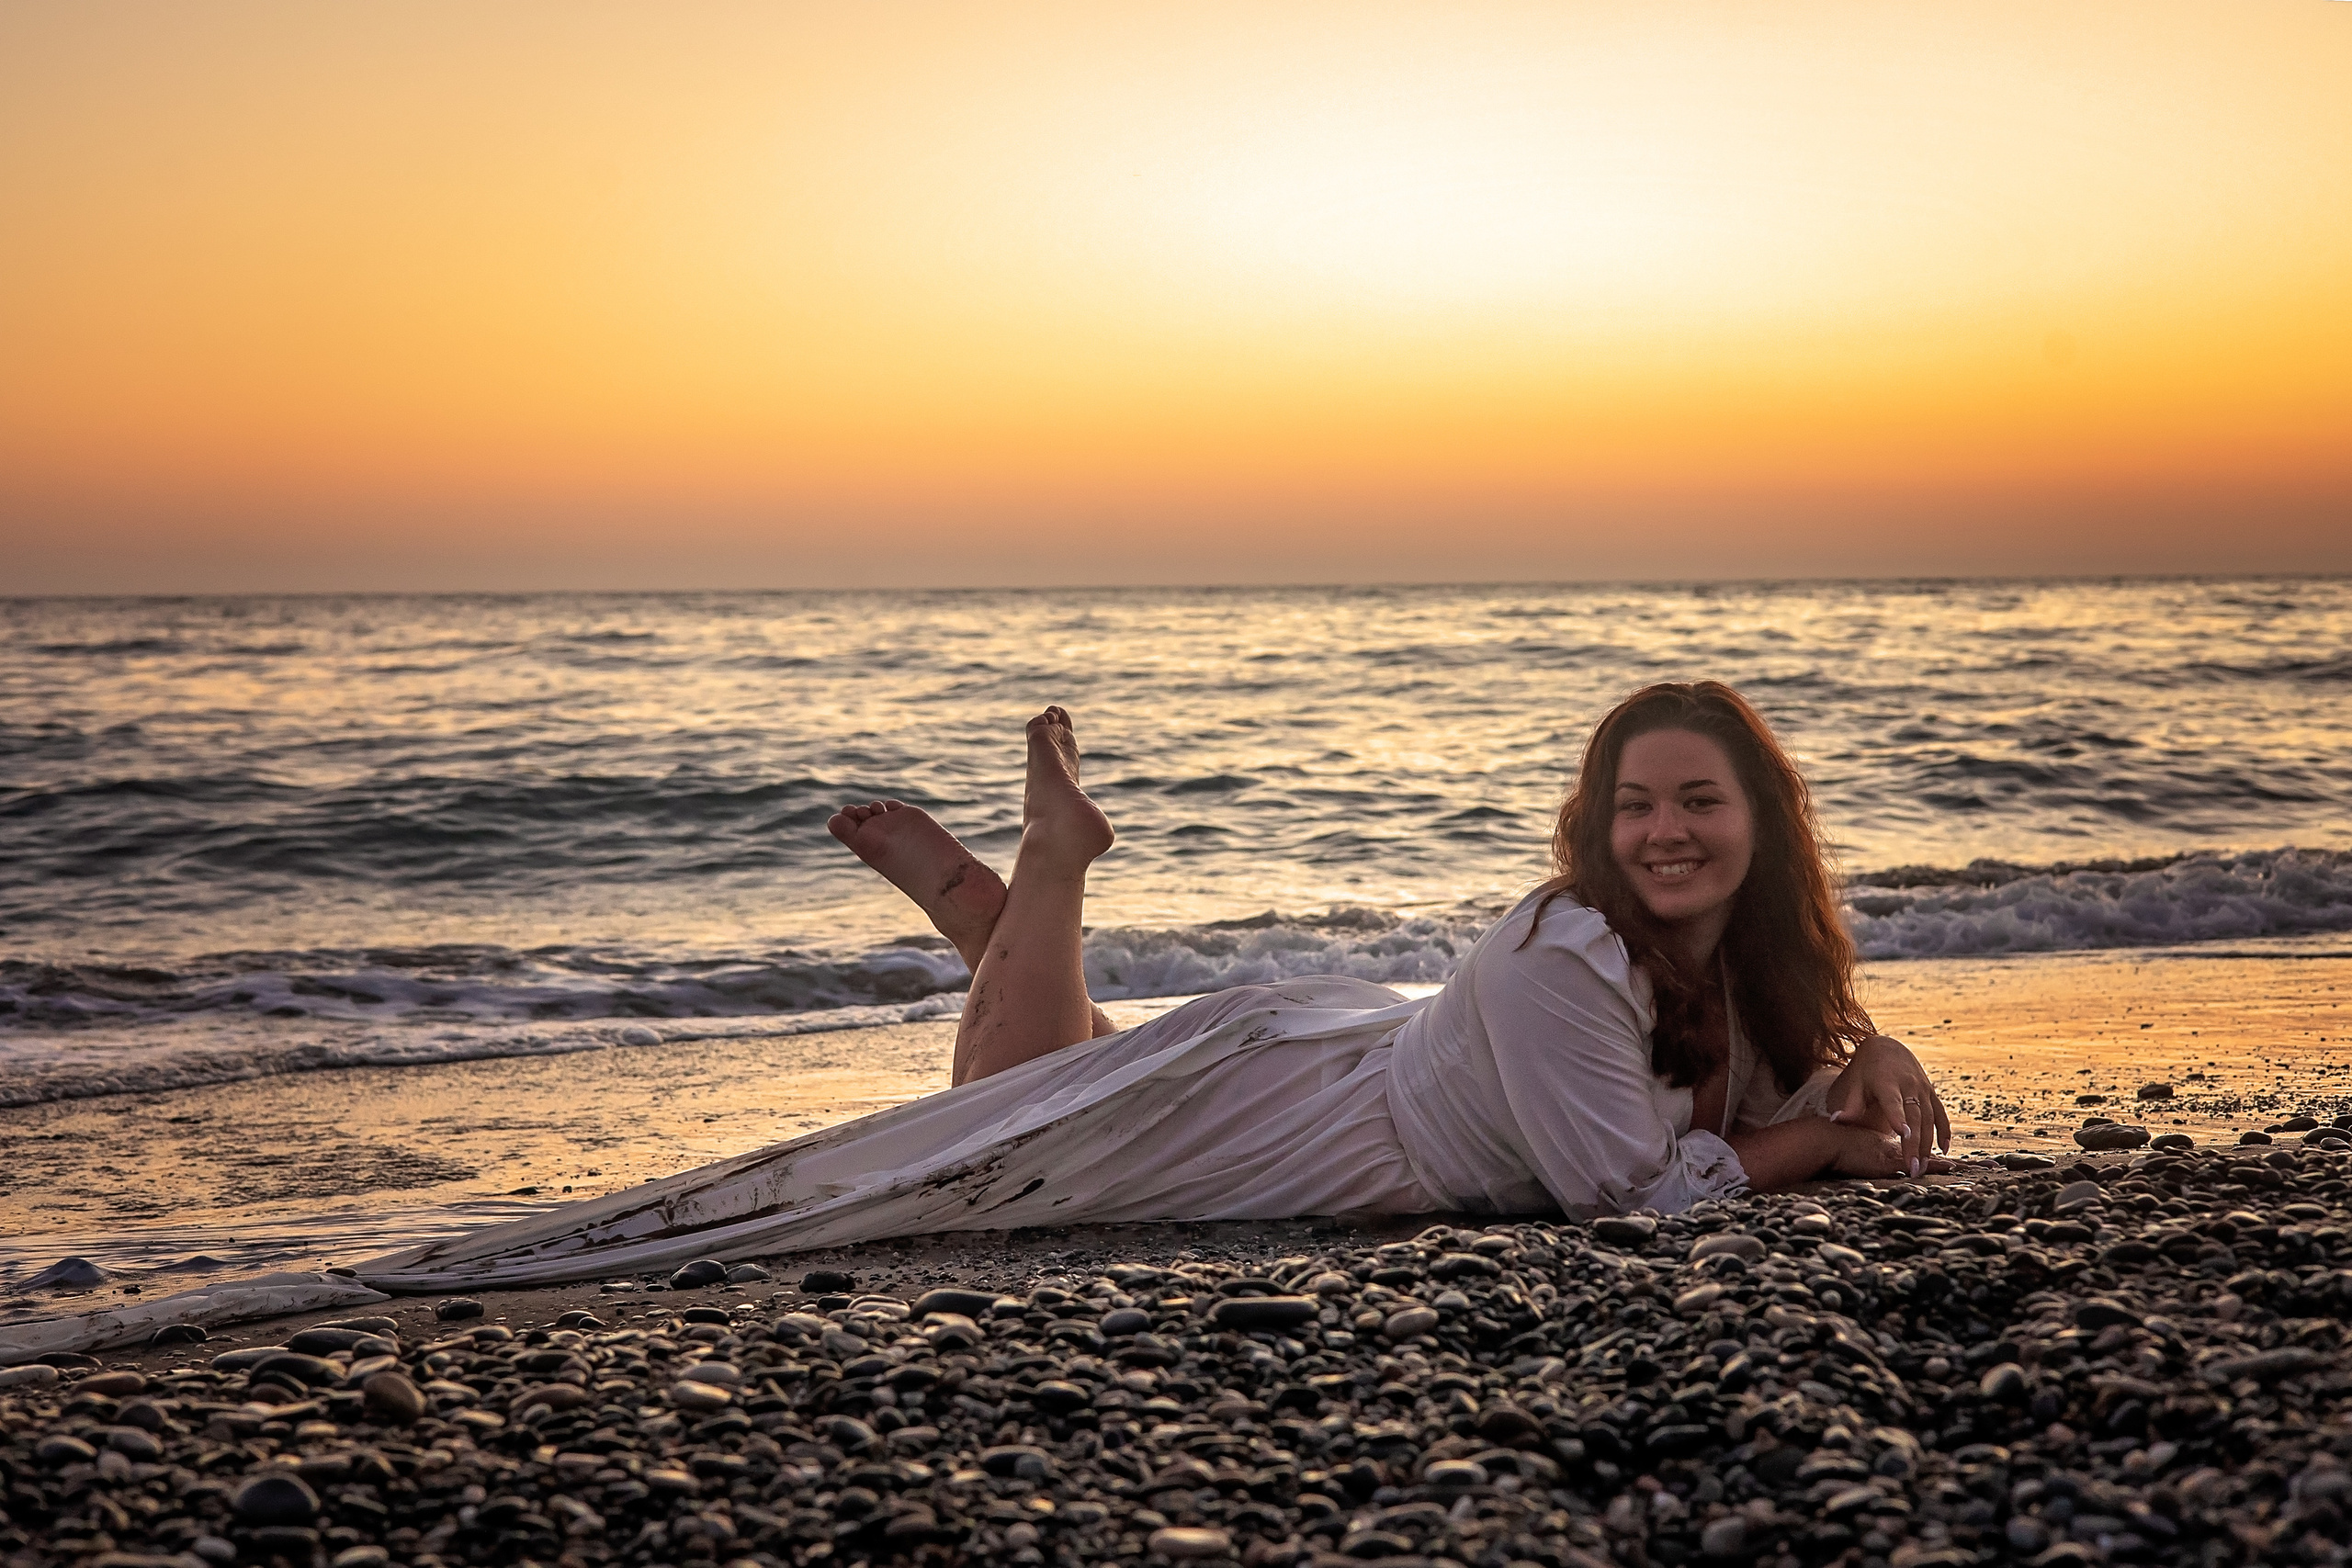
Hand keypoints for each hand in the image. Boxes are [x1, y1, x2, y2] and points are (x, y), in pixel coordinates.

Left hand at [1828, 1034, 1948, 1177]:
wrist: (1887, 1047)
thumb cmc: (1867, 1070)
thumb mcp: (1856, 1083)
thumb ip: (1851, 1105)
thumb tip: (1835, 1121)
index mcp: (1887, 1082)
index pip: (1892, 1102)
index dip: (1898, 1117)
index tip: (1902, 1134)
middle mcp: (1908, 1085)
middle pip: (1914, 1116)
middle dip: (1914, 1143)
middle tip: (1913, 1168)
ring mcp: (1923, 1088)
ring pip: (1929, 1119)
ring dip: (1928, 1144)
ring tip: (1923, 1167)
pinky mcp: (1931, 1092)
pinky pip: (1940, 1113)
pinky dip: (1944, 1131)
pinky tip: (1945, 1149)